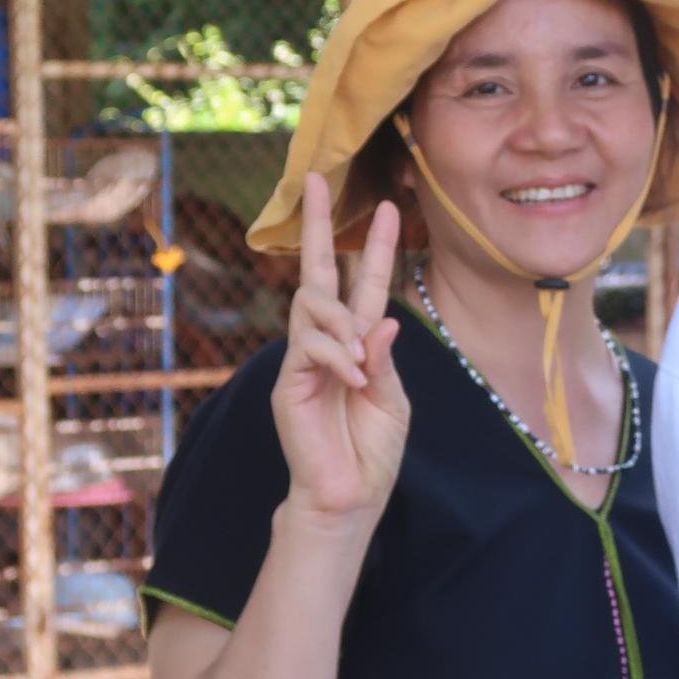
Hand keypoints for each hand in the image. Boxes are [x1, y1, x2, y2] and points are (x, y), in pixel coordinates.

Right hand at [270, 174, 408, 526]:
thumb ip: (383, 359)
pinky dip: (334, 357)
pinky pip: (308, 347)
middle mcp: (326, 343)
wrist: (348, 496)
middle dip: (319, 225)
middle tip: (316, 181)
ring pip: (311, 305)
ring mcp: (303, 359)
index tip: (386, 205)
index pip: (365, 283)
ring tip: (358, 361)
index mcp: (357, 343)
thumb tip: (379, 318)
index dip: (377, 246)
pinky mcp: (286, 382)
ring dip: (340, 324)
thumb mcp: (392, 399)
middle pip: (318, 273)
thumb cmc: (372, 450)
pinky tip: (351, 379)